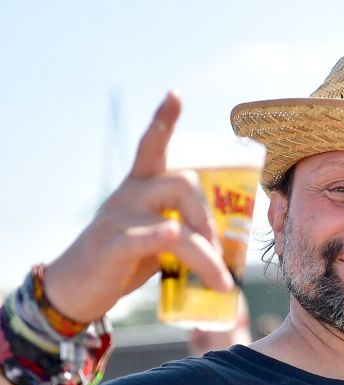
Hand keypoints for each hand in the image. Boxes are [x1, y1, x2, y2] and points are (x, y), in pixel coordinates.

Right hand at [43, 92, 232, 322]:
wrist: (75, 287)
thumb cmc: (123, 259)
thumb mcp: (154, 235)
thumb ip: (183, 227)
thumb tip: (224, 242)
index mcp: (140, 187)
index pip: (152, 146)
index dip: (163, 120)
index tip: (175, 94)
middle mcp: (129, 195)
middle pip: (182, 184)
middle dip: (208, 218)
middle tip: (218, 251)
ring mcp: (119, 220)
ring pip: (176, 225)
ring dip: (205, 255)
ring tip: (221, 281)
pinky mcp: (112, 248)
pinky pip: (142, 238)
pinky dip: (159, 236)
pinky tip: (170, 233)